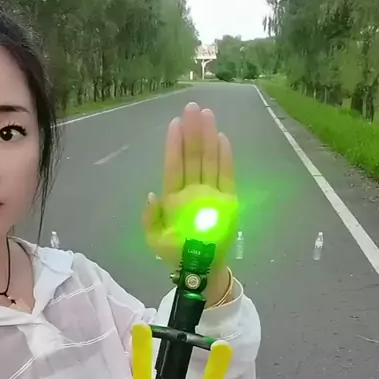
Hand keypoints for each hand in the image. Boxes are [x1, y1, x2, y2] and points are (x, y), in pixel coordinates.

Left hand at [143, 102, 237, 274]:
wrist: (200, 271)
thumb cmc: (176, 254)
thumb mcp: (155, 239)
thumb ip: (151, 218)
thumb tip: (151, 195)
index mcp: (174, 197)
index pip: (173, 167)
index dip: (173, 146)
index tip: (174, 124)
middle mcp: (192, 190)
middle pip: (192, 157)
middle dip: (192, 133)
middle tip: (192, 107)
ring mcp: (210, 194)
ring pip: (209, 161)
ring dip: (208, 138)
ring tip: (207, 115)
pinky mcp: (227, 201)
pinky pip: (226, 176)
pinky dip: (225, 159)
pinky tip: (222, 139)